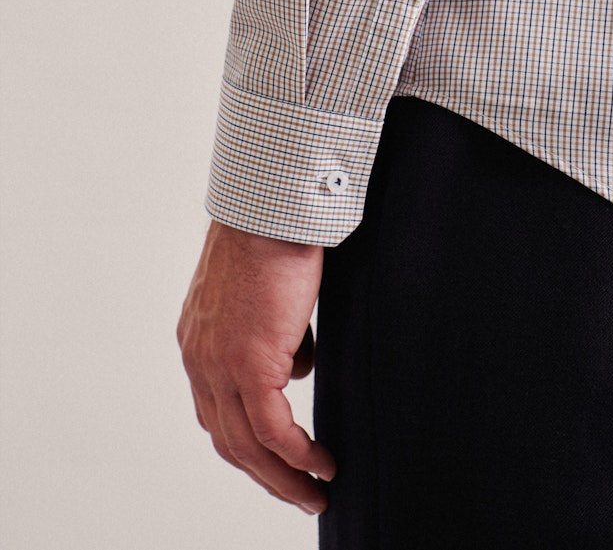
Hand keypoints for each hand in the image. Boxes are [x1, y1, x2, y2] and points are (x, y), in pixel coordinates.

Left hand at [176, 218, 335, 514]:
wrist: (270, 211)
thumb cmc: (273, 240)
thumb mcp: (266, 297)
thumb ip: (274, 334)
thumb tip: (295, 362)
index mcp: (199, 341)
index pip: (215, 411)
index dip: (246, 443)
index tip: (276, 460)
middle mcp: (200, 359)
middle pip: (227, 439)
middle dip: (263, 475)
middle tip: (298, 492)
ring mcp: (220, 364)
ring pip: (247, 446)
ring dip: (282, 478)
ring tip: (314, 492)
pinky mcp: (249, 363)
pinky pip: (274, 430)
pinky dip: (298, 455)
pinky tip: (321, 463)